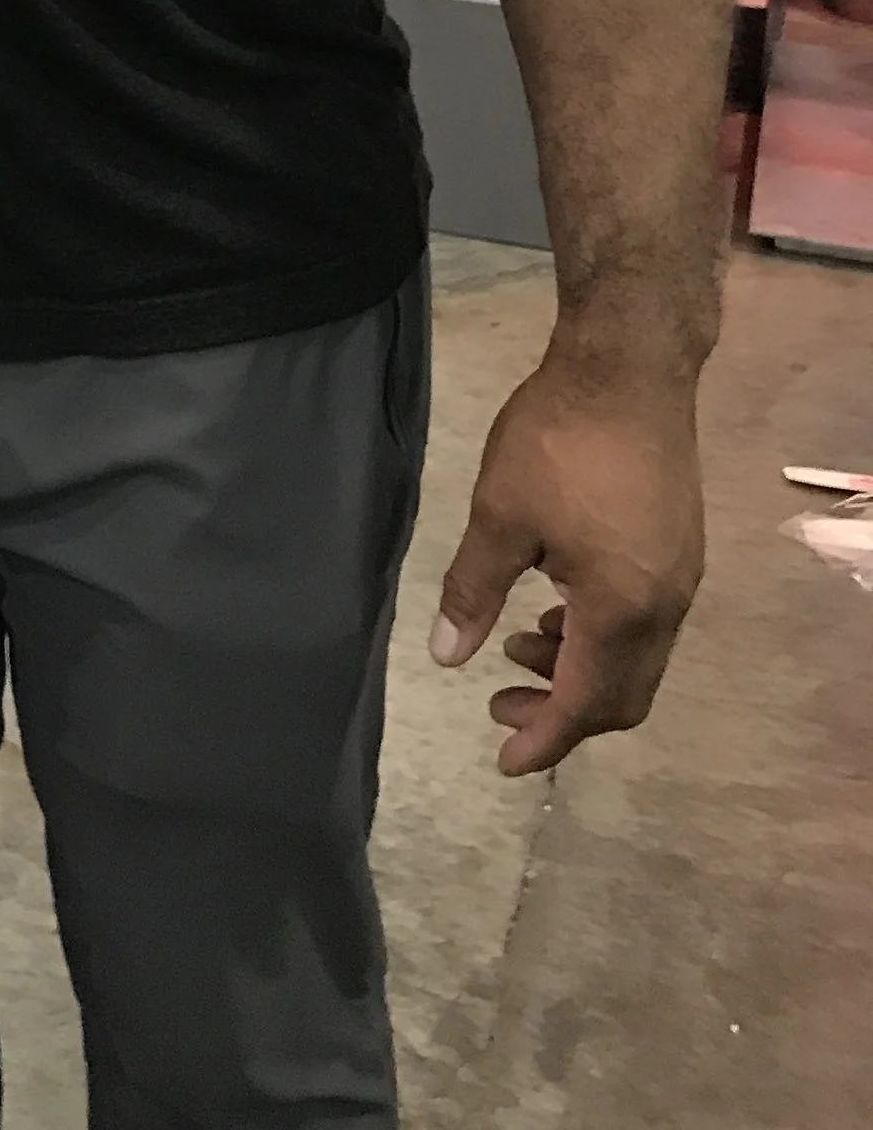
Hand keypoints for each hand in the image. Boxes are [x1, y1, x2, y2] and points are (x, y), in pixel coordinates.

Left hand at [430, 350, 705, 774]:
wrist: (630, 368)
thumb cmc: (558, 440)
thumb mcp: (498, 515)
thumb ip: (473, 590)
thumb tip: (447, 657)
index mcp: (621, 609)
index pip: (584, 704)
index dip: (543, 738)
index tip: (503, 760)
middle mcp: (665, 607)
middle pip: (620, 695)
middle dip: (561, 711)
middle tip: (499, 701)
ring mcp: (681, 579)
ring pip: (635, 659)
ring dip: (578, 667)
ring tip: (516, 640)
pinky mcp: (680, 549)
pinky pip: (645, 623)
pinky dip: (599, 635)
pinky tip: (554, 600)